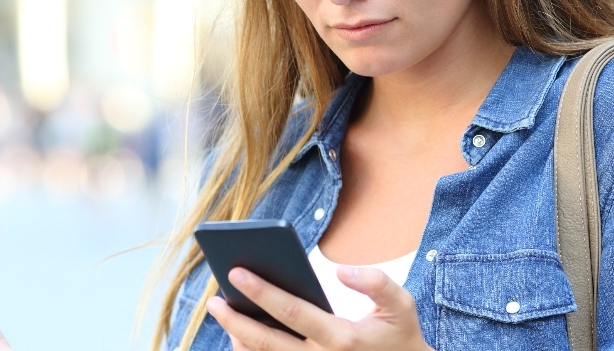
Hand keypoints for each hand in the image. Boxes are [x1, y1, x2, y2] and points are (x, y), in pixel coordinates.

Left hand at [206, 266, 432, 350]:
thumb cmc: (400, 338)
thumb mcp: (401, 306)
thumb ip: (376, 283)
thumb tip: (341, 271)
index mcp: (341, 339)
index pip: (291, 312)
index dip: (261, 291)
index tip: (235, 271)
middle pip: (266, 342)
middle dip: (234, 320)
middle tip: (213, 300)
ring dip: (238, 339)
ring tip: (223, 314)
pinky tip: (240, 335)